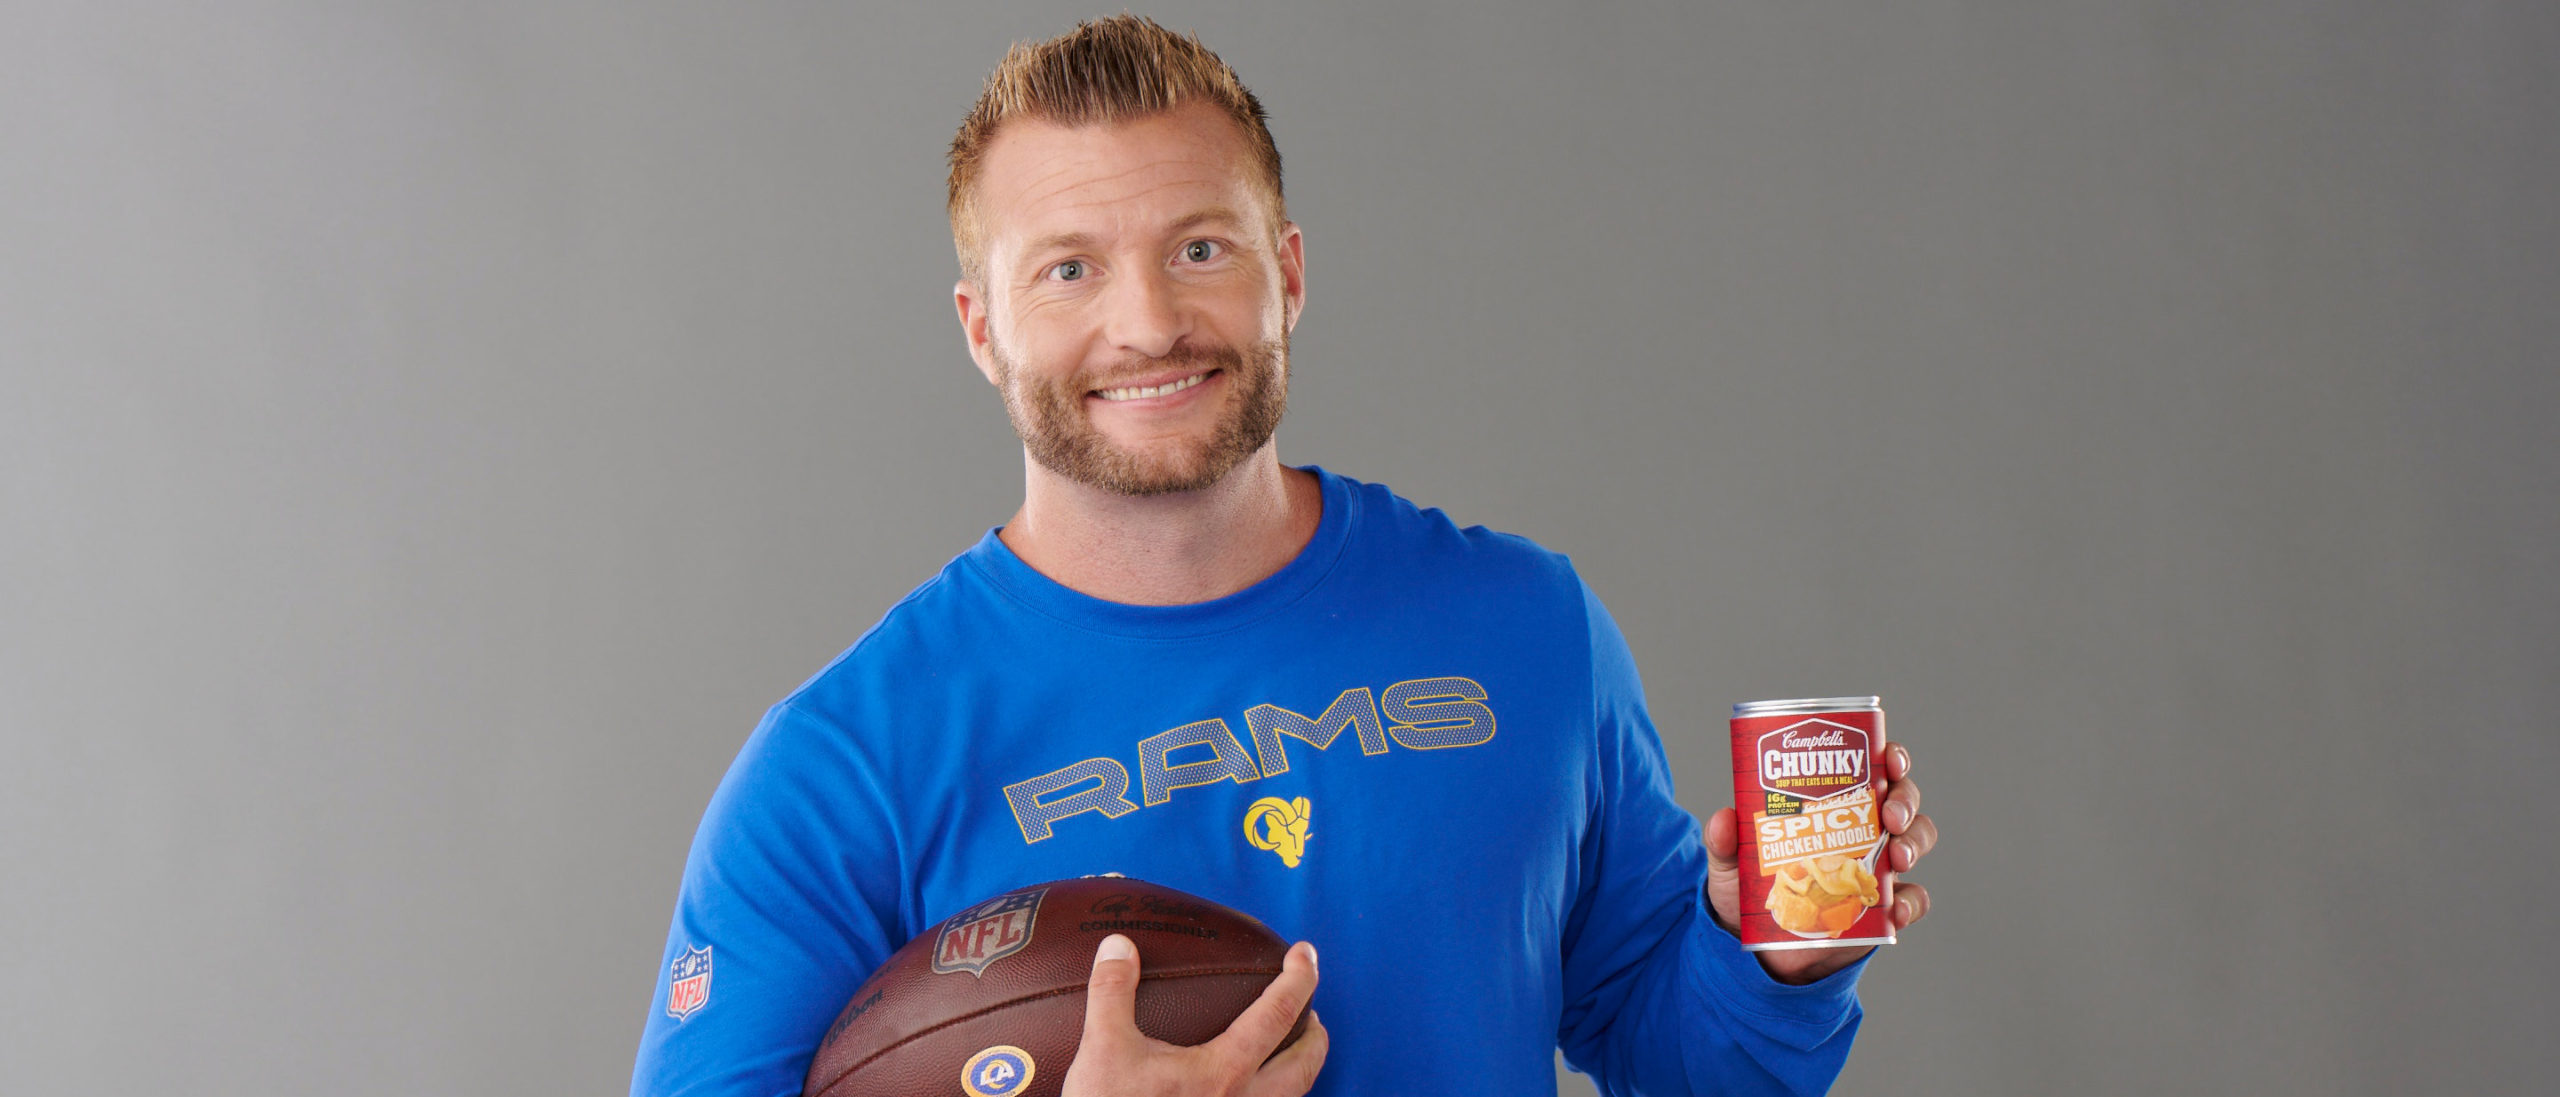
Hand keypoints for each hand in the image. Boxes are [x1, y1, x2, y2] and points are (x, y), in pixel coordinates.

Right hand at [1060, 934, 1328, 1096]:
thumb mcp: (1102, 1050)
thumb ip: (1112, 992)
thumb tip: (1118, 946)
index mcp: (1224, 1071)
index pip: (1278, 1014)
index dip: (1298, 978)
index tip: (1304, 954)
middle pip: (1305, 1065)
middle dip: (1316, 1035)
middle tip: (1312, 1012)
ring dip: (1298, 1071)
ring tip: (1288, 1053)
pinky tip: (1247, 1094)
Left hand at [1705, 740, 1936, 984]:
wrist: (1763, 949)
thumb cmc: (1753, 893)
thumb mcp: (1733, 866)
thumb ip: (1725, 844)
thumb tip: (1724, 819)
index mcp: (1833, 806)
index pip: (1873, 769)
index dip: (1892, 759)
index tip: (1891, 761)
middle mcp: (1863, 830)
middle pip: (1903, 801)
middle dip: (1905, 802)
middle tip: (1891, 817)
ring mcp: (1878, 868)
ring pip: (1915, 841)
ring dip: (1914, 843)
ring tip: (1897, 858)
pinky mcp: (1883, 908)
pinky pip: (1912, 900)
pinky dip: (1910, 903)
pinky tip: (1895, 909)